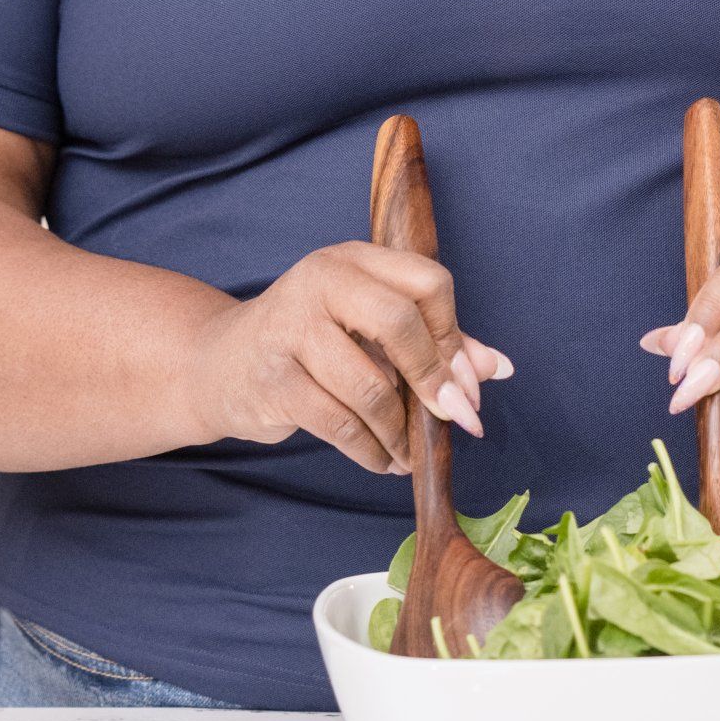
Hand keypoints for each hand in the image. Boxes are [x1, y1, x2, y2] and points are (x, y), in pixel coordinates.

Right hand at [195, 244, 512, 476]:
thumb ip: (433, 341)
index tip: (466, 382)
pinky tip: (383, 460)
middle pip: (399, 321)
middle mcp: (322, 280)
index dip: (453, 336)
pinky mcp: (274, 377)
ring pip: (370, 385)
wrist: (222, 364)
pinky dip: (372, 451)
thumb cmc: (312, 344)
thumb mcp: (371, 328)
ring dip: (400, 430)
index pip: (426, 282)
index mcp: (355, 260)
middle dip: (433, 378)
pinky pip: (340, 424)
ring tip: (410, 451)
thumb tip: (497, 368)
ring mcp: (292, 326)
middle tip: (451, 417)